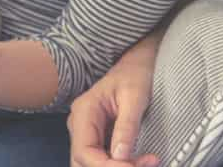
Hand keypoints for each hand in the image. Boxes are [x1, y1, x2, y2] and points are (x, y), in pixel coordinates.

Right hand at [68, 44, 159, 166]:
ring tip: (144, 162)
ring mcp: (86, 132)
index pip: (84, 151)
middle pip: (82, 161)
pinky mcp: (97, 138)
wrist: (136, 65)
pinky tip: (139, 161)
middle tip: (143, 164)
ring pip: (90, 163)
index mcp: (84, 111)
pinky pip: (101, 159)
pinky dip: (118, 164)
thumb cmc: (135, 75)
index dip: (106, 166)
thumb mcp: (135, 97)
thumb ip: (127, 126)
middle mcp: (79, 124)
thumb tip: (120, 157)